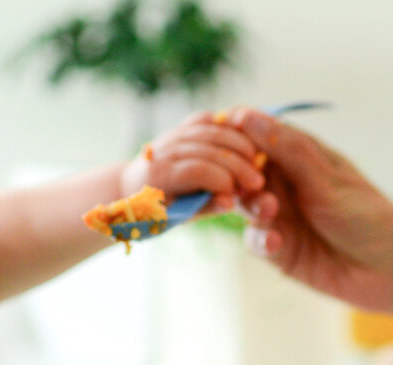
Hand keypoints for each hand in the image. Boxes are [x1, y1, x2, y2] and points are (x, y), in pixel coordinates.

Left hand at [120, 110, 264, 213]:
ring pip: (210, 129)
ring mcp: (172, 135)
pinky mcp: (180, 127)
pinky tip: (244, 141)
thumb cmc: (160, 210)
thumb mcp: (180, 216)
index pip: (197, 169)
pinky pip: (206, 119)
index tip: (240, 193)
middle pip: (208, 147)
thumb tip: (230, 202)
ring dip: (239, 144)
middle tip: (257, 181)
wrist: (135, 189)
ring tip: (256, 162)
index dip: (223, 180)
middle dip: (237, 164)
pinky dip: (228, 127)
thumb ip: (204, 207)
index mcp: (159, 175)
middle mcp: (164, 149)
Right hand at [230, 107, 392, 312]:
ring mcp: (280, 215)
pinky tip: (277, 243)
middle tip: (247, 182)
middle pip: (242, 169)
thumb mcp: (328, 179)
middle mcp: (285, 182)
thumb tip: (246, 115)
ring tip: (270, 211)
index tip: (226, 139)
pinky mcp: (278, 247)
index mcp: (299, 154)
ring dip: (251, 205)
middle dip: (237, 174)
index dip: (237, 134)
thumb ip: (287, 150)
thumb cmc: (368, 217)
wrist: (390, 271)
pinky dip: (261, 239)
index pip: (256, 133)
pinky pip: (254, 238)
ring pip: (244, 204)